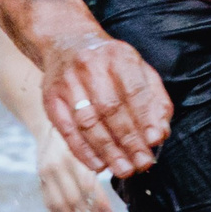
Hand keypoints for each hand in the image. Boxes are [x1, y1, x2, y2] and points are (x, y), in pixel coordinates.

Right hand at [34, 126, 116, 211]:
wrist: (50, 127)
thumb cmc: (82, 136)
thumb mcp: (94, 143)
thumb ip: (105, 159)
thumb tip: (126, 173)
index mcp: (74, 154)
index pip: (87, 185)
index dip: (99, 204)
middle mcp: (56, 164)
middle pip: (73, 199)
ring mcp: (45, 174)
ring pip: (60, 205)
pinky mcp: (40, 181)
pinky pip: (50, 204)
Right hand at [40, 34, 171, 178]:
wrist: (67, 42)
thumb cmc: (111, 63)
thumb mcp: (139, 70)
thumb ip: (154, 100)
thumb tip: (160, 134)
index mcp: (119, 56)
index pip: (134, 91)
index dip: (145, 119)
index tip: (154, 142)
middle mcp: (91, 66)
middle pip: (111, 109)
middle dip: (128, 140)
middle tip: (141, 163)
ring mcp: (67, 82)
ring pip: (88, 122)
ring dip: (107, 150)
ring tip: (123, 169)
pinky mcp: (50, 97)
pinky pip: (66, 129)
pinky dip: (82, 150)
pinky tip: (98, 165)